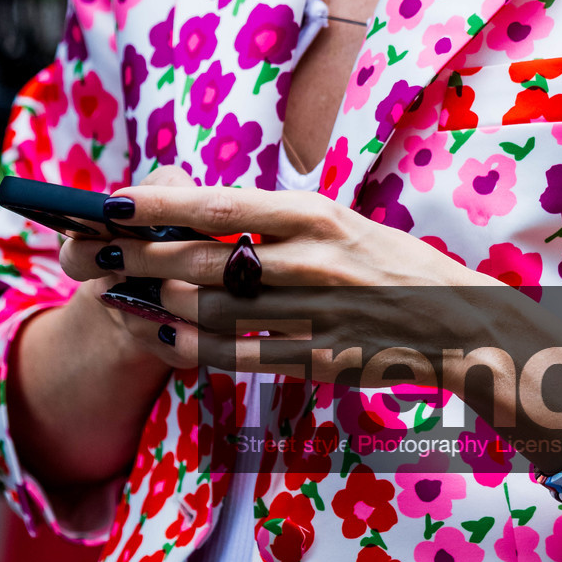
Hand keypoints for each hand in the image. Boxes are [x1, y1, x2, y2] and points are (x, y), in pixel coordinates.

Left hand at [55, 180, 508, 382]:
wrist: (465, 326)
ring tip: (119, 298)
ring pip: (214, 310)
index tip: (111, 201)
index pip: (220, 204)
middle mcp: (313, 259)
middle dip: (140, 257)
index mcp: (317, 214)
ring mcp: (317, 313)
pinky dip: (197, 349)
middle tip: (96, 253)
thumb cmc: (393, 270)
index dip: (158, 205)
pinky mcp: (321, 360)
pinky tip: (165, 340)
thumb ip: (278, 226)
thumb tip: (200, 221)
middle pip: (204, 258)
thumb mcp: (342, 229)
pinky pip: (243, 356)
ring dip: (158, 306)